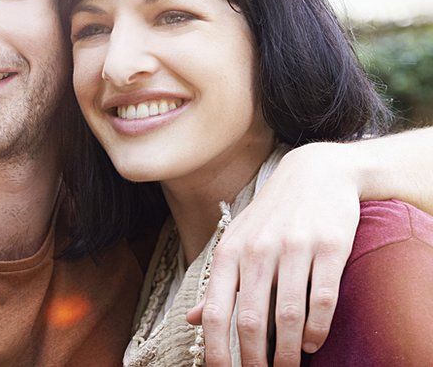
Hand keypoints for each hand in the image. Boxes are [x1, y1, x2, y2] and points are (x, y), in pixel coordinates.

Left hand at [186, 142, 358, 366]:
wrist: (316, 172)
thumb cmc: (271, 216)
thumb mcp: (236, 242)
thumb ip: (217, 282)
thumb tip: (190, 320)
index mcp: (229, 253)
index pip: (215, 311)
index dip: (217, 349)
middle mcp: (257, 250)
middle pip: (251, 320)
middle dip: (255, 359)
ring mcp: (294, 247)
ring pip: (289, 315)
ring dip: (290, 351)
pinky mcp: (330, 246)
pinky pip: (323, 298)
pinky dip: (318, 328)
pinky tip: (314, 342)